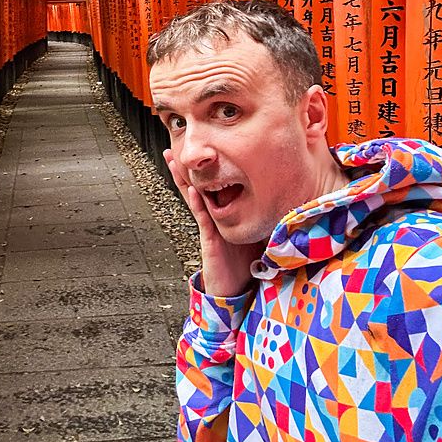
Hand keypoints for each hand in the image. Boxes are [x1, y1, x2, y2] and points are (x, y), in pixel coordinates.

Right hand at [164, 149, 263, 296]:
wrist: (234, 291)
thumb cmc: (243, 265)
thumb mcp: (250, 234)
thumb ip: (253, 218)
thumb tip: (271, 199)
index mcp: (219, 216)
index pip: (208, 188)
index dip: (200, 170)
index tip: (194, 152)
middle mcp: (210, 219)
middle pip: (193, 188)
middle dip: (182, 170)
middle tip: (170, 150)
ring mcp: (208, 228)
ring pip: (192, 198)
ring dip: (182, 180)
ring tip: (173, 162)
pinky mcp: (210, 239)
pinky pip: (202, 218)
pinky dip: (197, 203)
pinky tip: (192, 190)